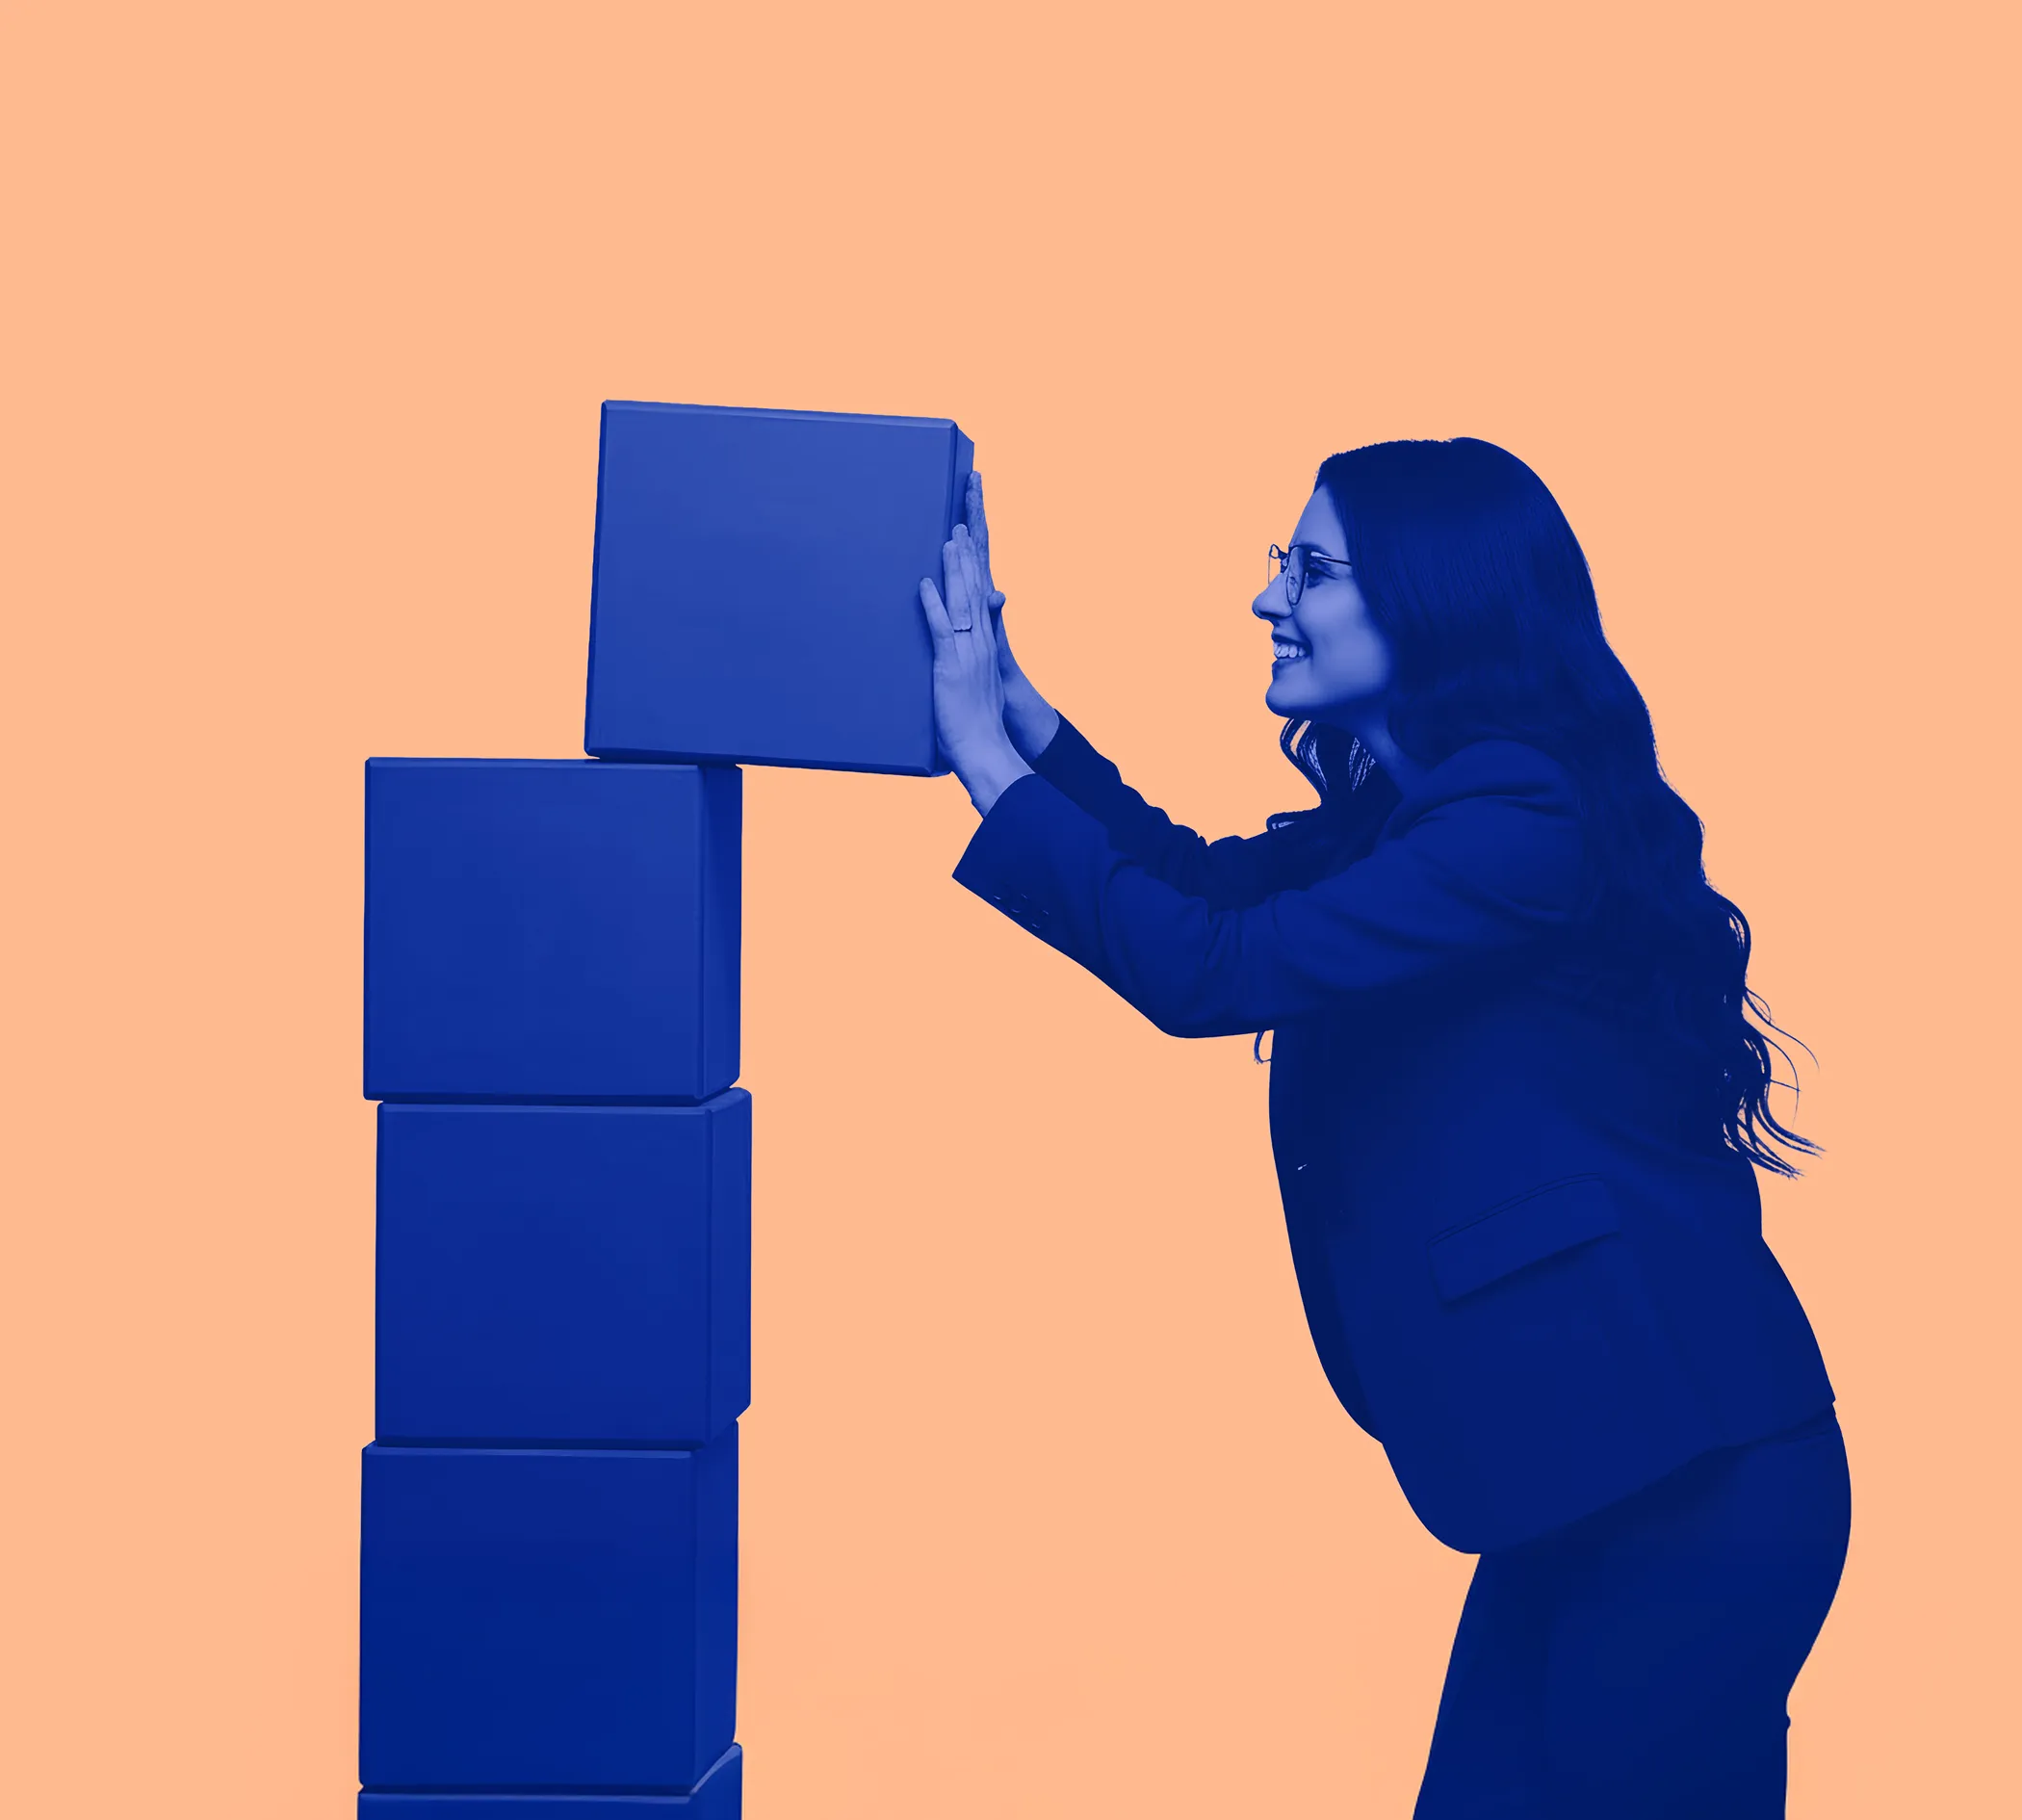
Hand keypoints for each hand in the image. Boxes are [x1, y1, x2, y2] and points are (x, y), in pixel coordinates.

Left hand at [920, 522, 1031, 813]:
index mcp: (986, 646)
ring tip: (948, 541)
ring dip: (954, 570)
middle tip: (961, 523)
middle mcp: (981, 644)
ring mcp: (968, 654)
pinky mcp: (952, 667)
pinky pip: (942, 630)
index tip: (969, 537)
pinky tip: (926, 584)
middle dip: (967, 556)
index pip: (982, 596)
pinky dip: (933, 605)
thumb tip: (968, 655)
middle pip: (975, 590)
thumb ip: (972, 665)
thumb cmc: (977, 724)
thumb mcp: (979, 686)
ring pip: (963, 603)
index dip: (975, 566)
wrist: (986, 749)